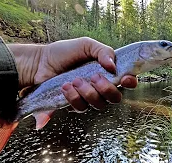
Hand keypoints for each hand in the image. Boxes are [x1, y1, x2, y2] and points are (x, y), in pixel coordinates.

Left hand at [8, 37, 136, 110]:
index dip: (130, 82)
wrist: (41, 62)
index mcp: (107, 72)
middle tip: (94, 77)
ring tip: (74, 80)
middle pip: (115, 98)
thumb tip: (113, 66)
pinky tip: (65, 87)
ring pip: (99, 104)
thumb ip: (103, 51)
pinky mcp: (76, 105)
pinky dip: (74, 97)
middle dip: (106, 89)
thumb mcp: (86, 45)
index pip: (126, 81)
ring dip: (88, 92)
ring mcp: (89, 97)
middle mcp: (101, 87)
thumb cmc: (65, 53)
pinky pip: (82, 108)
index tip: (125, 79)